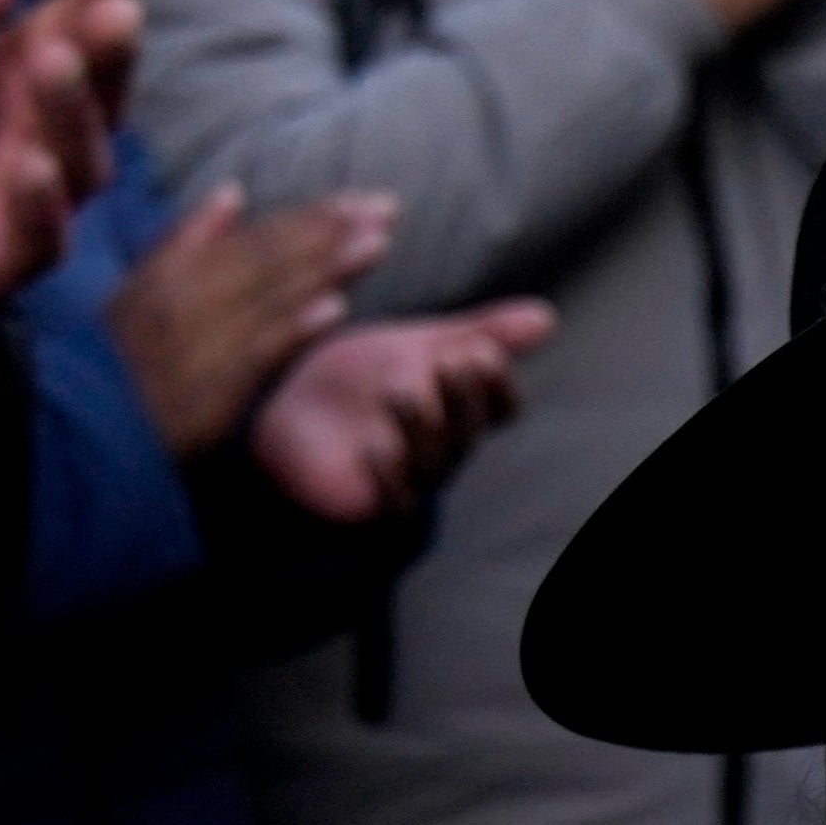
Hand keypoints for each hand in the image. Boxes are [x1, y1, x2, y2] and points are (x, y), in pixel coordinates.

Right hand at [104, 179, 394, 459]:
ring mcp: (200, 341)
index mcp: (176, 272)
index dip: (310, 217)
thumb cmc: (117, 360)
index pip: (256, 238)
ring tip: (376, 243)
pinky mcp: (209, 388)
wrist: (89, 434)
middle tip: (388, 209)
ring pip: (271, 297)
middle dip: (330, 232)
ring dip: (326, 267)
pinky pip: (256, 353)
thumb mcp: (139, 290)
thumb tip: (234, 191)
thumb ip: (187, 239)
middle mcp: (189, 297)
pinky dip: (293, 327)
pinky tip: (335, 309)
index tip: (360, 202)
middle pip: (270, 258)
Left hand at [249, 300, 545, 520]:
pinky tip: (375, 447)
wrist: (279, 412)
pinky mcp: (371, 509)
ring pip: (434, 464)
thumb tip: (547, 315)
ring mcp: (410, 482)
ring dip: (423, 427)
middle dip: (463, 398)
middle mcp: (442, 450)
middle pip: (469, 433)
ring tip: (400, 392)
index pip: (501, 408)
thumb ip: (476, 331)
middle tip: (449, 362)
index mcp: (457, 412)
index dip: (500, 386)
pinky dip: (388, 478)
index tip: (484, 353)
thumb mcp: (415, 345)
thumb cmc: (352, 380)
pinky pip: (394, 505)